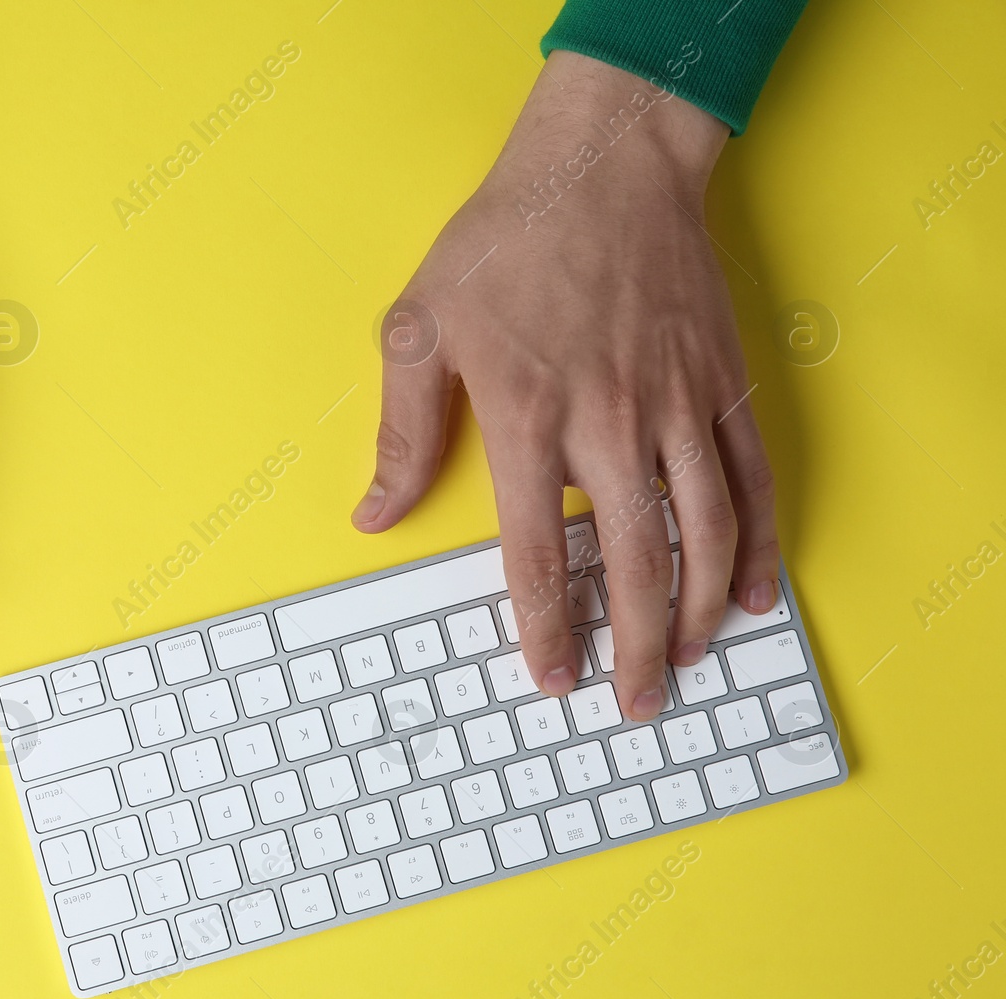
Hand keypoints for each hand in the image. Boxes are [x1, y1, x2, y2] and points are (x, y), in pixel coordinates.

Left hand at [353, 51, 777, 720]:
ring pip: (705, 534)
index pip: (539, 554)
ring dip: (700, 611)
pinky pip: (753, 479)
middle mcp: (610, 424)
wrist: (602, 165)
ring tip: (687, 659)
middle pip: (636, 564)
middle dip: (637, 647)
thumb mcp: (420, 329)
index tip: (553, 678)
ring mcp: (677, 405)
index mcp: (528, 418)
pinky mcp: (724, 384)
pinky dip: (760, 544)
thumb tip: (373, 517)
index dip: (546, 627)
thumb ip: (401, 433)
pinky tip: (753, 593)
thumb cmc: (505, 243)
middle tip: (633, 700)